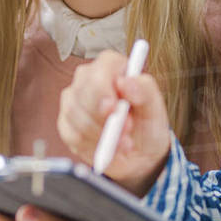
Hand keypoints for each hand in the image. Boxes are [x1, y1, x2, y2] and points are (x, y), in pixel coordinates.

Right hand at [58, 50, 172, 195]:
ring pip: (76, 114)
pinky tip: (107, 147)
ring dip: (101, 133)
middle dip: (103, 116)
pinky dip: (92, 145)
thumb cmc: (146, 124)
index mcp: (111, 67)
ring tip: (123, 143)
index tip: (114, 107)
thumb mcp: (155, 108)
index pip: (101, 67)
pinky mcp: (65, 124)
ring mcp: (73, 100)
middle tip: (125, 131)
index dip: (104, 87)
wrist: (138, 154)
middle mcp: (88, 79)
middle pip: (83, 90)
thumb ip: (145, 90)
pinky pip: (72, 134)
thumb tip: (127, 81)